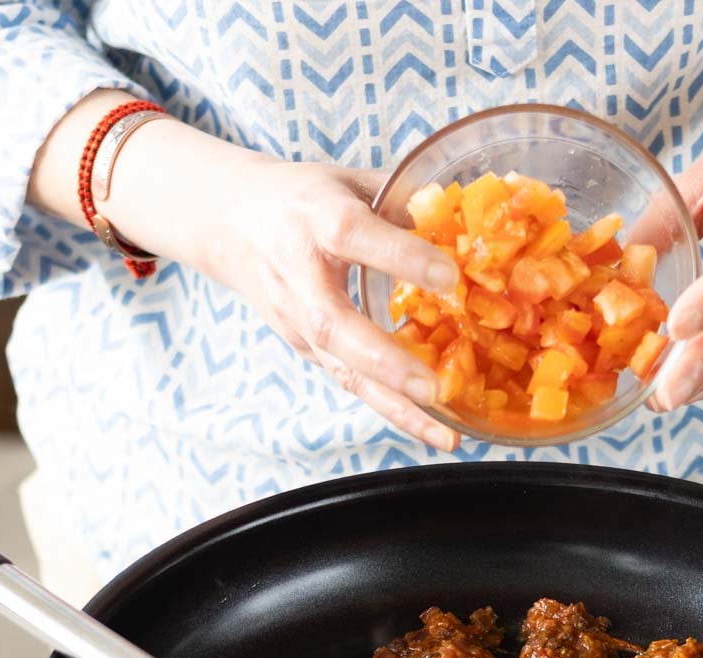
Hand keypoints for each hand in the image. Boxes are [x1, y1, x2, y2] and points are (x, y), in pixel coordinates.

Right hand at [107, 121, 462, 449]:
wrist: (230, 221)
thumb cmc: (305, 197)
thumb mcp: (351, 181)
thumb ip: (406, 199)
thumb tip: (472, 223)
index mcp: (314, 216)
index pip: (352, 236)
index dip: (398, 257)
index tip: (448, 278)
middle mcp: (299, 273)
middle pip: (333, 325)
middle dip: (385, 361)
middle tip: (433, 388)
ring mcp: (297, 318)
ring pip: (340, 367)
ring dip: (393, 405)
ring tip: (443, 433)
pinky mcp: (304, 347)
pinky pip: (349, 380)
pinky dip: (390, 408)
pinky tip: (431, 427)